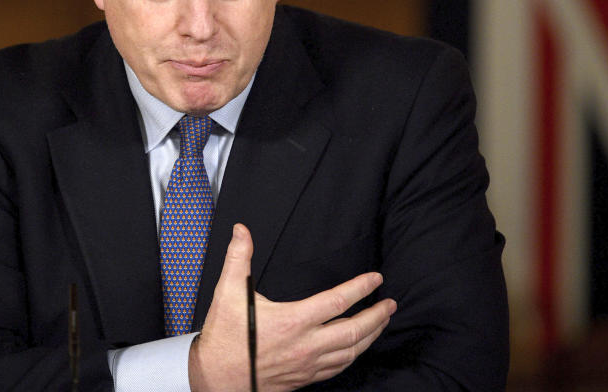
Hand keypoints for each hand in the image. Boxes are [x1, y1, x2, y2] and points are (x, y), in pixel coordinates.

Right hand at [189, 223, 396, 391]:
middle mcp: (306, 345)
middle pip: (355, 331)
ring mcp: (308, 364)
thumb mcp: (228, 291)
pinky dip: (354, 355)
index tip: (375, 278)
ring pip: (351, 352)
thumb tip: (241, 230)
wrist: (216, 377)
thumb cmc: (224, 336)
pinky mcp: (305, 378)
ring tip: (382, 323)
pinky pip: (339, 367)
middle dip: (377, 316)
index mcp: (293, 321)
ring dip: (371, 336)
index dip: (361, 288)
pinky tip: (356, 348)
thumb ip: (239, 257)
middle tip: (391, 304)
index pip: (338, 301)